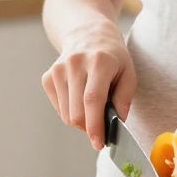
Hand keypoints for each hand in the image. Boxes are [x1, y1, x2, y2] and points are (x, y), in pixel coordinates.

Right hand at [40, 23, 136, 149]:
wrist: (86, 33)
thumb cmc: (111, 55)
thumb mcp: (128, 71)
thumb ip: (125, 97)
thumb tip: (117, 122)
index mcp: (99, 61)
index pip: (92, 99)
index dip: (95, 125)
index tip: (99, 143)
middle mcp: (75, 64)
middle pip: (77, 112)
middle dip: (90, 127)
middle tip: (102, 126)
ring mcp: (58, 70)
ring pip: (66, 115)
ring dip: (81, 120)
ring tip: (92, 106)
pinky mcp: (48, 77)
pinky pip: (59, 109)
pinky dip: (71, 112)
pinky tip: (79, 98)